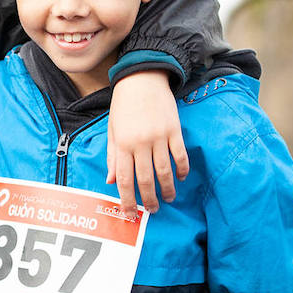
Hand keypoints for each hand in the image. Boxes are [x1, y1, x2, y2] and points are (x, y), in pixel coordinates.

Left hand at [106, 70, 187, 211]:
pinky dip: (181, 169)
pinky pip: (180, 155)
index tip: (130, 213)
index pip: (124, 179)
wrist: (142, 79)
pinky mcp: (174, 130)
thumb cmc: (123, 105)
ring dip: (166, 188)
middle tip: (152, 210)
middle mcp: (140, 142)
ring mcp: (159, 136)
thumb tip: (111, 181)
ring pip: (164, 170)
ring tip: (167, 199)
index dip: (127, 199)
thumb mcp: (112, 130)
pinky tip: (180, 178)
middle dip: (148, 199)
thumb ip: (113, 156)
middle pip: (145, 179)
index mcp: (122, 144)